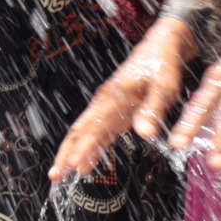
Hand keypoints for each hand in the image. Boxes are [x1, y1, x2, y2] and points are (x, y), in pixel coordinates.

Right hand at [52, 18, 197, 180]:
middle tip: (55, 175)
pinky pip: (99, 132)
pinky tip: (87, 162)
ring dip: (74, 153)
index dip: (83, 148)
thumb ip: (153, 110)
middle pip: (79, 131)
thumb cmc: (163, 63)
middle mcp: (106, 102)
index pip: (93, 126)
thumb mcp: (164, 87)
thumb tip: (144, 134)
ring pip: (86, 133)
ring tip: (63, 174)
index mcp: (113, 96)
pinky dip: (90, 148)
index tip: (73, 166)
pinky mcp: (116, 111)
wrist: (163, 44)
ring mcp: (109, 107)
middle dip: (66, 153)